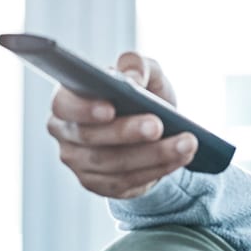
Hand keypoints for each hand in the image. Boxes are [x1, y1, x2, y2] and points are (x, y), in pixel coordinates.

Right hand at [46, 51, 196, 198]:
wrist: (153, 129)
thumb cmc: (139, 94)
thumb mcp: (143, 73)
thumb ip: (137, 65)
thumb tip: (133, 78)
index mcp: (67, 100)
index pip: (64, 105)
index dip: (85, 109)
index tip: (111, 108)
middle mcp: (67, 134)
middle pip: (91, 138)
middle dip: (127, 132)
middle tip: (157, 126)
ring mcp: (80, 163)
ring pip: (114, 164)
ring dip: (153, 155)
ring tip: (186, 143)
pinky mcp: (101, 185)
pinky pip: (128, 181)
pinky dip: (158, 169)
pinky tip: (181, 157)